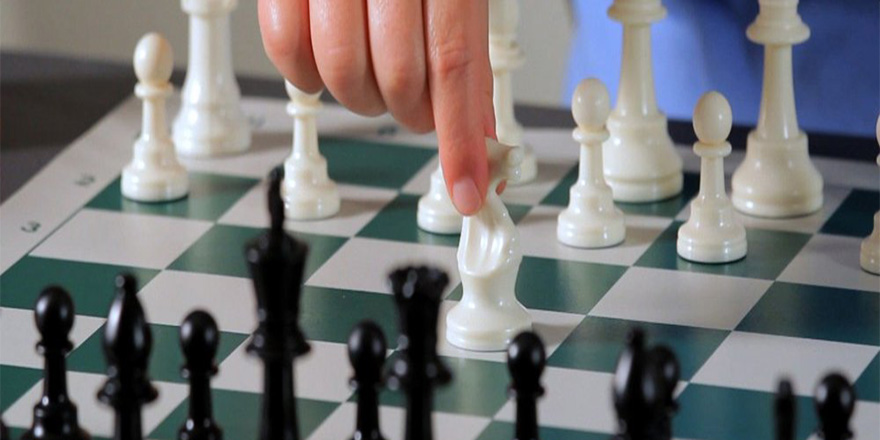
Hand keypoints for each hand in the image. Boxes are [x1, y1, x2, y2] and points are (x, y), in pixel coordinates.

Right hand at [258, 0, 495, 214]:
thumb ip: (466, 59)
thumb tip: (481, 136)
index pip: (454, 64)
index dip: (460, 138)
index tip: (467, 189)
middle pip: (398, 77)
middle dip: (409, 114)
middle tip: (413, 107)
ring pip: (341, 72)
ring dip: (361, 97)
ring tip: (372, 73)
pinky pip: (285, 49)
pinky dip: (308, 74)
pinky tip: (327, 59)